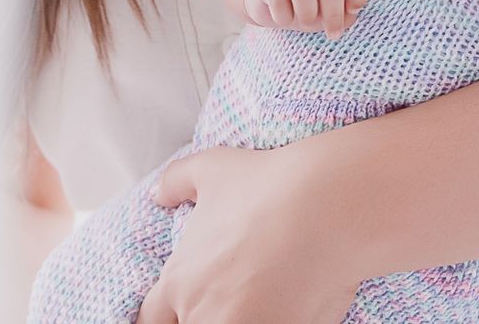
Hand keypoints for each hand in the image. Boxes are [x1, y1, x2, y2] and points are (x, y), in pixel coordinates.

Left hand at [136, 145, 362, 323]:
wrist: (326, 208)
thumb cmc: (268, 185)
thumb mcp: (211, 169)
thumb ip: (176, 181)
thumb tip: (159, 194)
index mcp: (179, 281)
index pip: (151, 319)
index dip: (168, 313)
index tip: (183, 307)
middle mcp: (202, 314)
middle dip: (203, 316)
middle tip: (230, 301)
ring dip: (240, 319)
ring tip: (260, 302)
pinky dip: (276, 320)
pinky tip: (287, 307)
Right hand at [242, 0, 369, 39]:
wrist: (268, 1)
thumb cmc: (305, 8)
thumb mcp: (327, 14)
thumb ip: (344, 15)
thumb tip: (349, 16)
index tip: (353, 11)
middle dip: (333, 13)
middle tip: (332, 33)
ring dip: (307, 12)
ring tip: (306, 24)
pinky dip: (283, 15)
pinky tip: (283, 20)